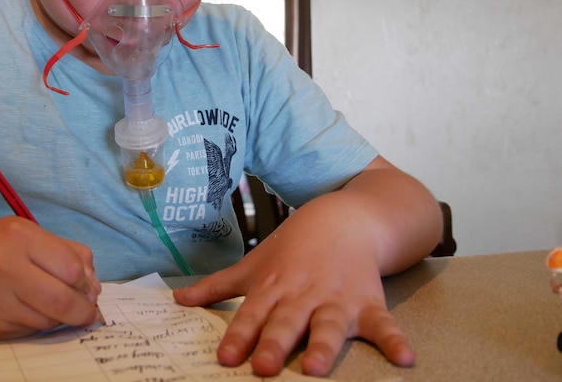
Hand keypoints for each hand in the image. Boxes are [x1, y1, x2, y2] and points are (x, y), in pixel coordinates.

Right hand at [0, 216, 101, 338]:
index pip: (72, 269)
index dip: (86, 281)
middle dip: (83, 310)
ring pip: (49, 321)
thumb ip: (65, 251)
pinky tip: (28, 309)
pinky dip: (38, 324)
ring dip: (59, 317)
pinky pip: (30, 332)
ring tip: (51, 302)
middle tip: (87, 309)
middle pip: (63, 301)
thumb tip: (94, 285)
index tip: (88, 285)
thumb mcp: (25, 232)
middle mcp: (4, 268)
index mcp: (18, 237)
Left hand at [173, 211, 414, 376]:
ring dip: (325, 347)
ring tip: (318, 370)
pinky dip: (394, 340)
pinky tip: (405, 358)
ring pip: (329, 326)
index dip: (239, 336)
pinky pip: (384, 324)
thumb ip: (218, 286)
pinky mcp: (368, 301)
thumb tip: (178, 300)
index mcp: (275, 288)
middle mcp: (304, 296)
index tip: (226, 358)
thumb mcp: (254, 263)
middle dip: (276, 344)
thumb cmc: (294, 245)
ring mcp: (337, 299)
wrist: (344, 217)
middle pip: (288, 323)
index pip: (252, 315)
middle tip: (264, 368)